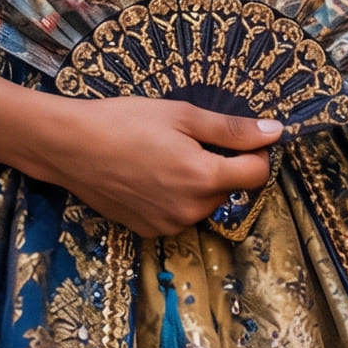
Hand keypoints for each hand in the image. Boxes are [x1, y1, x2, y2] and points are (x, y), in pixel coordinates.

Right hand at [26, 95, 281, 236]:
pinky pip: (178, 214)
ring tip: (165, 155)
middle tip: (189, 140)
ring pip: (203, 203)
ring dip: (198, 183)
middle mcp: (190, 210)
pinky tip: (150, 174)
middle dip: (220, 166)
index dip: (256, 152)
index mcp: (203, 178)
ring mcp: (168, 225)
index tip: (242, 136)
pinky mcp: (148, 231)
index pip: (256, 175)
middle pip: (228, 189)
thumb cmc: (127, 121)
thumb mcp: (183, 115)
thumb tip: (276, 132)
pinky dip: (175, 196)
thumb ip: (233, 129)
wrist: (72, 147)